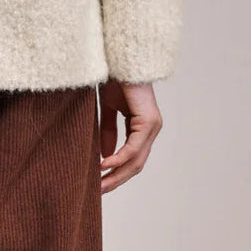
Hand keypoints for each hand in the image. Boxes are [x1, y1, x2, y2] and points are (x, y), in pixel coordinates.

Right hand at [98, 79, 162, 193]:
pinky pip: (133, 147)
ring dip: (117, 174)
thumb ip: (108, 131)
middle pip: (136, 164)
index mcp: (143, 127)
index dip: (117, 173)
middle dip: (116, 180)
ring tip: (99, 185)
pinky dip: (118, 158)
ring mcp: (152, 126)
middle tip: (98, 192)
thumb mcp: (108, 109)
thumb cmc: (114, 78)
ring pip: (136, 160)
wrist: (119, 58)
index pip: (132, 158)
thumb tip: (105, 155)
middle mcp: (151, 129)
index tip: (99, 183)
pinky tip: (104, 165)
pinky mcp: (148, 121)